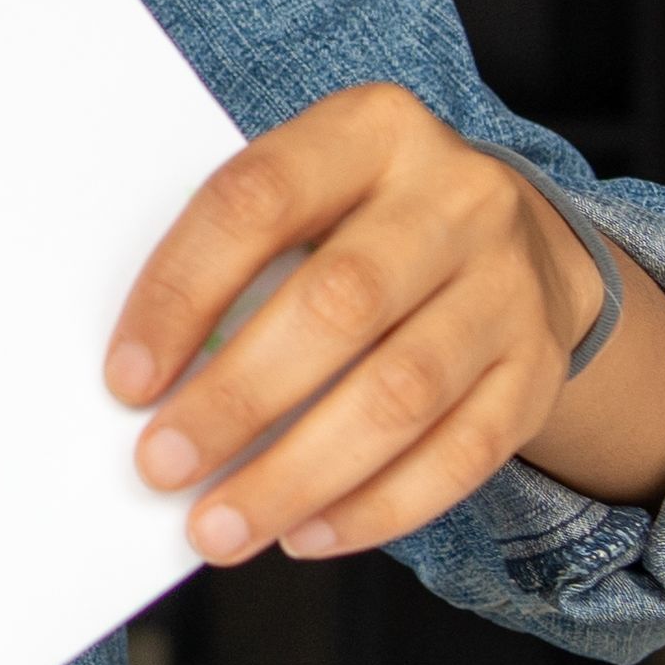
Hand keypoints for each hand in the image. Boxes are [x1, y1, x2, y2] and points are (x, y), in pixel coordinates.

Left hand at [100, 85, 664, 564]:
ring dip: (298, 474)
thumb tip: (149, 385)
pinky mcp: (537, 370)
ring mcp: (508, 286)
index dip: (183, 292)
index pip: (259, 200)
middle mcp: (455, 198)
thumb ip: (239, 261)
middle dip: (238, 398)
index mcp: (371, 131)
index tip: (127, 380)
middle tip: (164, 466)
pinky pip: (461, 455)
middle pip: (339, 304)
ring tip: (223, 526)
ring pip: (401, 394)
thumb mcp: (312, 197)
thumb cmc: (368, 225)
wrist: (521, 240)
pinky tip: (308, 534)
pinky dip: (376, 507)